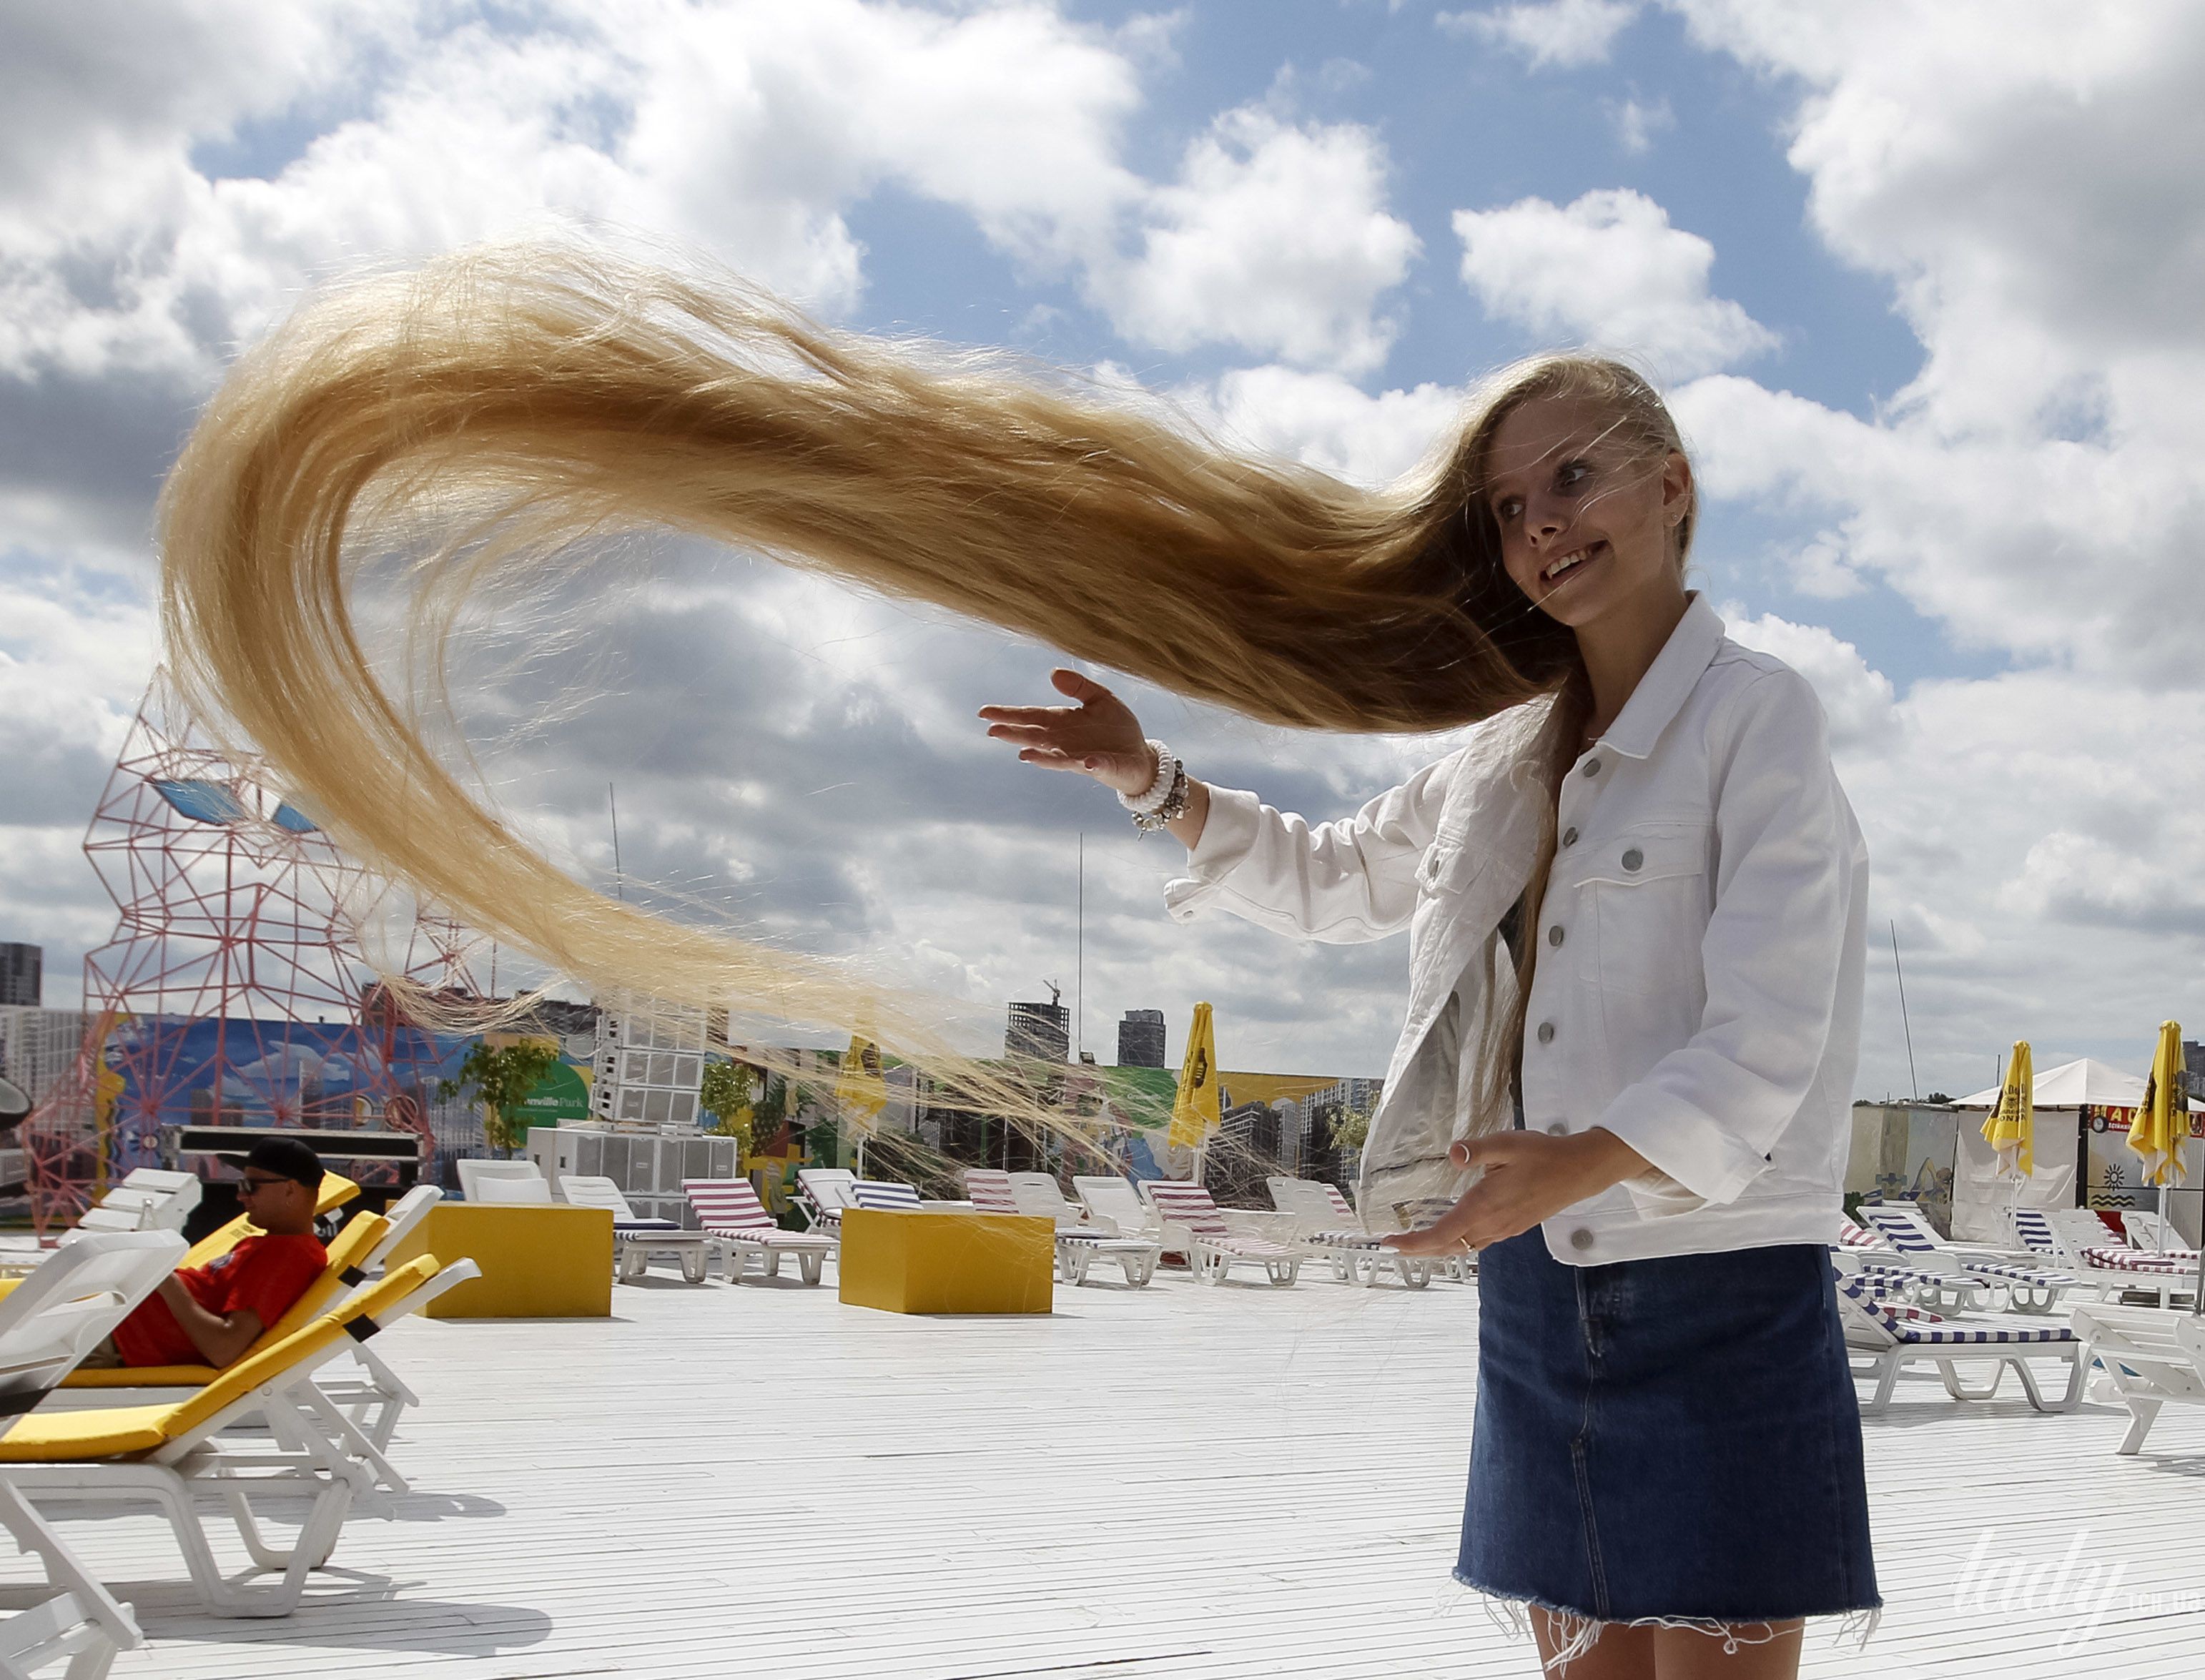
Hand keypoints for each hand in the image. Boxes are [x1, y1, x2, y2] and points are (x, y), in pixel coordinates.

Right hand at [978, 669, 1155, 796]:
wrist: (1140, 755)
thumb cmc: (1117, 729)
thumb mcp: (1100, 698)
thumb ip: (1079, 686)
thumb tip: (1053, 673)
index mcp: (1062, 722)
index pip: (1031, 716)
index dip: (1009, 714)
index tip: (985, 712)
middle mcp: (1064, 741)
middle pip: (1034, 736)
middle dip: (1014, 734)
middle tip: (991, 730)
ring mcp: (1080, 756)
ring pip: (1055, 756)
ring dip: (1041, 756)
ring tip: (1023, 753)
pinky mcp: (1101, 767)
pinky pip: (1094, 765)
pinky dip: (1089, 764)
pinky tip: (1084, 762)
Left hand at [1385, 1128, 1650, 1254]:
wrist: (1579, 1171)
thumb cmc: (1543, 1154)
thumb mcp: (1508, 1145)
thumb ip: (1478, 1150)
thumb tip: (1453, 1153)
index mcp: (1484, 1206)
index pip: (1441, 1234)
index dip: (1413, 1243)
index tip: (1388, 1244)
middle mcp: (1492, 1224)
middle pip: (1448, 1246)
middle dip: (1419, 1248)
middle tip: (1393, 1246)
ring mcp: (1504, 1229)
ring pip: (1463, 1246)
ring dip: (1438, 1247)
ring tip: (1416, 1242)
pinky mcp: (1513, 1226)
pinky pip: (1478, 1242)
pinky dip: (1457, 1242)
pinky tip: (1453, 1232)